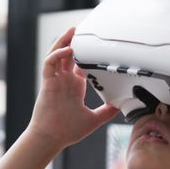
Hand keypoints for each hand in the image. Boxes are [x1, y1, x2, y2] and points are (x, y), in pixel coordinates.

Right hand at [27, 27, 119, 148]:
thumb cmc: (67, 131)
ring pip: (57, 55)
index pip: (80, 64)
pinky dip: (57, 54)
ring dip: (64, 42)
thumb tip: (121, 106)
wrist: (51, 138)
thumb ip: (107, 111)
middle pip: (68, 55)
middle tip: (84, 30)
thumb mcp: (94, 119)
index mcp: (74, 87)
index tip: (96, 45)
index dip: (87, 54)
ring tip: (73, 30)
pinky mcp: (48, 83)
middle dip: (74, 41)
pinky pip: (50, 64)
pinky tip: (67, 49)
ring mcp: (55, 81)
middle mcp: (65, 81)